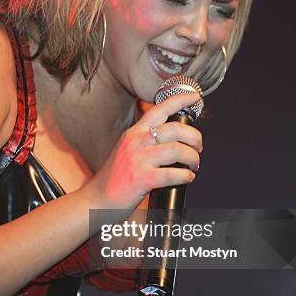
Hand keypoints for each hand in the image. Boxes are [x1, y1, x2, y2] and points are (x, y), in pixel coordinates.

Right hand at [87, 91, 202, 210]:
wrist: (97, 199)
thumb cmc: (115, 178)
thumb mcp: (128, 149)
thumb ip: (146, 140)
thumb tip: (173, 140)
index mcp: (134, 132)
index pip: (160, 108)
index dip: (180, 99)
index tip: (194, 97)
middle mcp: (136, 142)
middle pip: (175, 129)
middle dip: (194, 137)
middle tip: (198, 148)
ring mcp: (139, 160)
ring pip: (177, 150)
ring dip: (193, 157)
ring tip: (194, 165)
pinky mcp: (142, 179)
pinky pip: (172, 174)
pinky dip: (185, 176)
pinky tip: (187, 178)